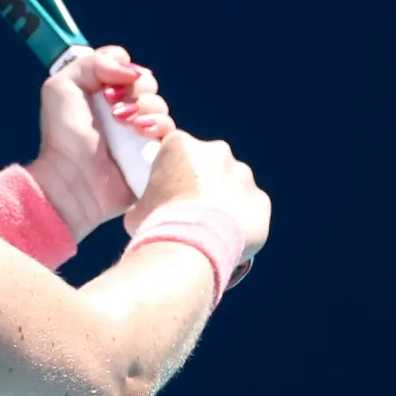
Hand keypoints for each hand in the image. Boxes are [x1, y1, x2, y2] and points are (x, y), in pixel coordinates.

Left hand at [26, 45, 175, 241]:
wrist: (73, 179)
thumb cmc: (63, 136)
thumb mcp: (63, 87)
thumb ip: (93, 63)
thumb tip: (130, 67)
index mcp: (103, 94)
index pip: (128, 70)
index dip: (123, 73)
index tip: (105, 89)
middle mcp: (124, 111)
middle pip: (148, 84)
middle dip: (135, 91)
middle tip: (114, 108)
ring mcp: (140, 133)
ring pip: (161, 105)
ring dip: (145, 108)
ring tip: (124, 124)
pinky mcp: (154, 153)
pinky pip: (171, 130)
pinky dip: (158, 125)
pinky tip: (141, 132)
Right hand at [126, 131, 272, 262]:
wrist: (189, 250)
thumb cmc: (156, 226)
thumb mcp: (135, 209)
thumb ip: (145, 199)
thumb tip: (146, 209)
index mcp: (181, 145)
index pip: (176, 149)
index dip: (171, 171)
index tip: (167, 191)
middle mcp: (216, 151)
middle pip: (208, 162)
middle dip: (201, 181)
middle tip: (188, 210)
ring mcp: (242, 175)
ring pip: (232, 183)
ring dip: (223, 200)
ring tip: (208, 227)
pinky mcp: (261, 199)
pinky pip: (250, 207)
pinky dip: (241, 220)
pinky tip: (226, 236)